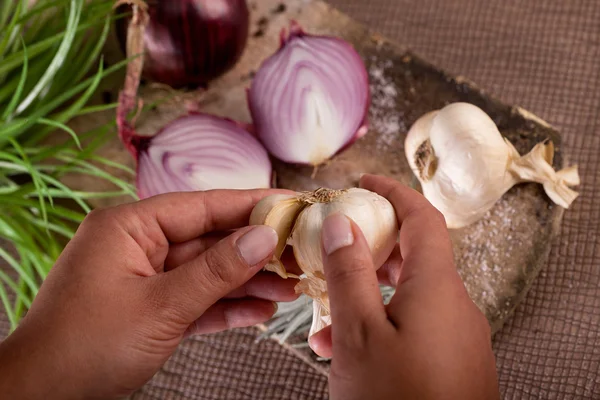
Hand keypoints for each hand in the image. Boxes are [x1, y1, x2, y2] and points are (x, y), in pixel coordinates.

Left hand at [0, 190, 298, 398]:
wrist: (43, 397)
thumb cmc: (86, 346)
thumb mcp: (161, 306)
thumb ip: (216, 271)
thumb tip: (264, 238)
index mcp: (130, 227)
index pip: (203, 206)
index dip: (251, 204)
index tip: (292, 203)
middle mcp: (139, 245)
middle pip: (210, 240)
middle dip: (255, 251)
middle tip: (300, 252)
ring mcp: (146, 278)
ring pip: (207, 273)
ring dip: (247, 283)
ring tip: (291, 288)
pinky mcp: (152, 308)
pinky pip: (196, 300)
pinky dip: (225, 307)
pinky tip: (260, 312)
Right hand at [310, 175, 498, 399]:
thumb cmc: (397, 399)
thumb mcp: (358, 331)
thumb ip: (349, 272)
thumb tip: (341, 223)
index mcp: (438, 287)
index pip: (422, 217)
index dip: (392, 192)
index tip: (363, 182)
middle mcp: (455, 306)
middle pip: (414, 256)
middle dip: (371, 247)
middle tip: (336, 245)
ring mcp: (456, 337)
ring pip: (407, 297)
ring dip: (366, 294)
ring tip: (324, 309)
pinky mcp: (451, 364)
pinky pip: (413, 328)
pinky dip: (379, 325)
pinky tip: (341, 347)